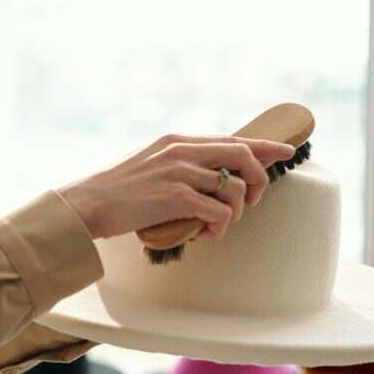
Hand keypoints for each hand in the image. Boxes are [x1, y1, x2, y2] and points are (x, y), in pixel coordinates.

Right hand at [56, 133, 296, 240]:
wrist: (88, 204)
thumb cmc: (117, 192)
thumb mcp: (150, 165)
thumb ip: (178, 164)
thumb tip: (208, 179)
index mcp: (177, 141)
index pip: (232, 138)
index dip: (264, 145)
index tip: (285, 151)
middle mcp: (181, 151)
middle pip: (243, 156)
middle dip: (257, 181)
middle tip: (250, 202)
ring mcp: (179, 172)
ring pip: (234, 189)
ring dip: (235, 213)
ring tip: (216, 227)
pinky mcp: (176, 196)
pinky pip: (219, 212)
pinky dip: (219, 227)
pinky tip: (204, 234)